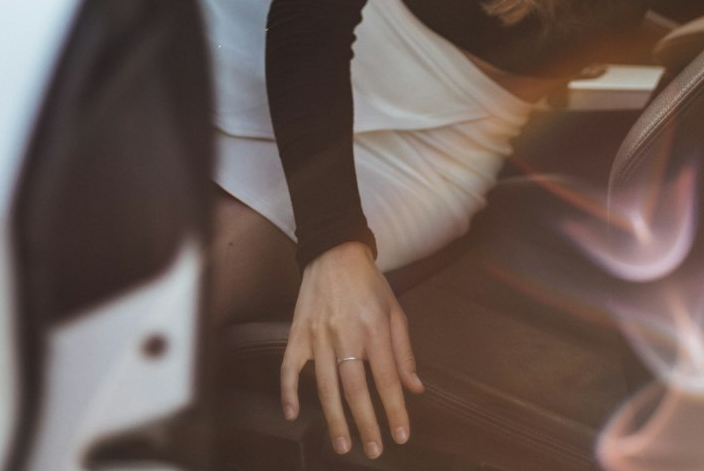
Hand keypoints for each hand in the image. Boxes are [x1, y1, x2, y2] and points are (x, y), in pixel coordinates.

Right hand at [280, 240, 423, 458]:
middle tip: (374, 450)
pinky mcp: (298, 332)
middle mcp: (346, 333)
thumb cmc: (369, 284)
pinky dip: (288, 391)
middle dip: (366, 423)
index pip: (387, 377)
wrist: (334, 252)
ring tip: (342, 445)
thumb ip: (404, 351)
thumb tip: (415, 388)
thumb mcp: (395, 310)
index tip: (401, 436)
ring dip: (334, 418)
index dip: (395, 409)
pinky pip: (289, 366)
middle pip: (356, 387)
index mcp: (374, 327)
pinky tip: (291, 413)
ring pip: (326, 384)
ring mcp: (318, 334)